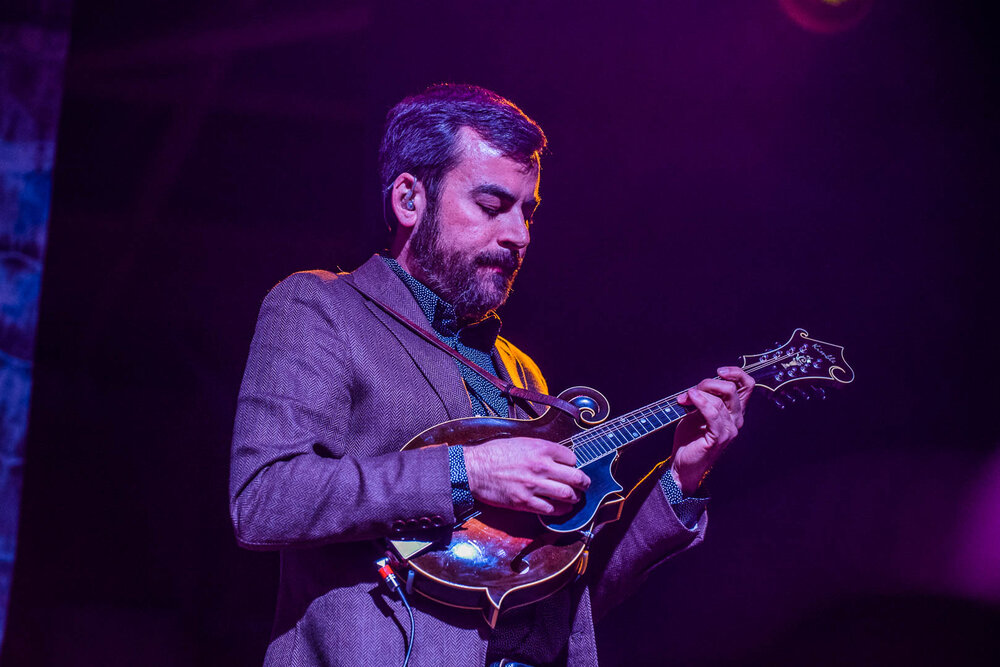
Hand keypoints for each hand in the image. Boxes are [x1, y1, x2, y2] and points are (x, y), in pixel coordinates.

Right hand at [462, 437, 590, 514]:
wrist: (474, 469)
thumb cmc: (494, 453)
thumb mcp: (520, 442)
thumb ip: (540, 449)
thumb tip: (557, 457)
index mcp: (541, 448)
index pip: (571, 457)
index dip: (573, 463)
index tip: (571, 467)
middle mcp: (541, 466)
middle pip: (576, 477)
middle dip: (584, 483)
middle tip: (584, 485)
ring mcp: (534, 486)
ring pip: (567, 495)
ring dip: (574, 498)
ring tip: (574, 498)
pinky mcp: (525, 502)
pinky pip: (551, 510)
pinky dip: (559, 511)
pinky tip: (560, 508)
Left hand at [671, 366, 754, 494]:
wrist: (683, 463)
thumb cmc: (690, 438)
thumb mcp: (697, 412)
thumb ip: (704, 397)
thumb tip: (697, 386)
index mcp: (734, 411)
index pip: (747, 386)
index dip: (736, 373)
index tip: (719, 371)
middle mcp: (736, 420)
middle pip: (731, 389)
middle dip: (709, 383)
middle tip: (692, 390)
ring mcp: (729, 430)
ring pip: (719, 400)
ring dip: (698, 394)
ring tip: (684, 397)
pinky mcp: (719, 437)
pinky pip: (713, 413)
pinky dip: (700, 401)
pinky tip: (690, 397)